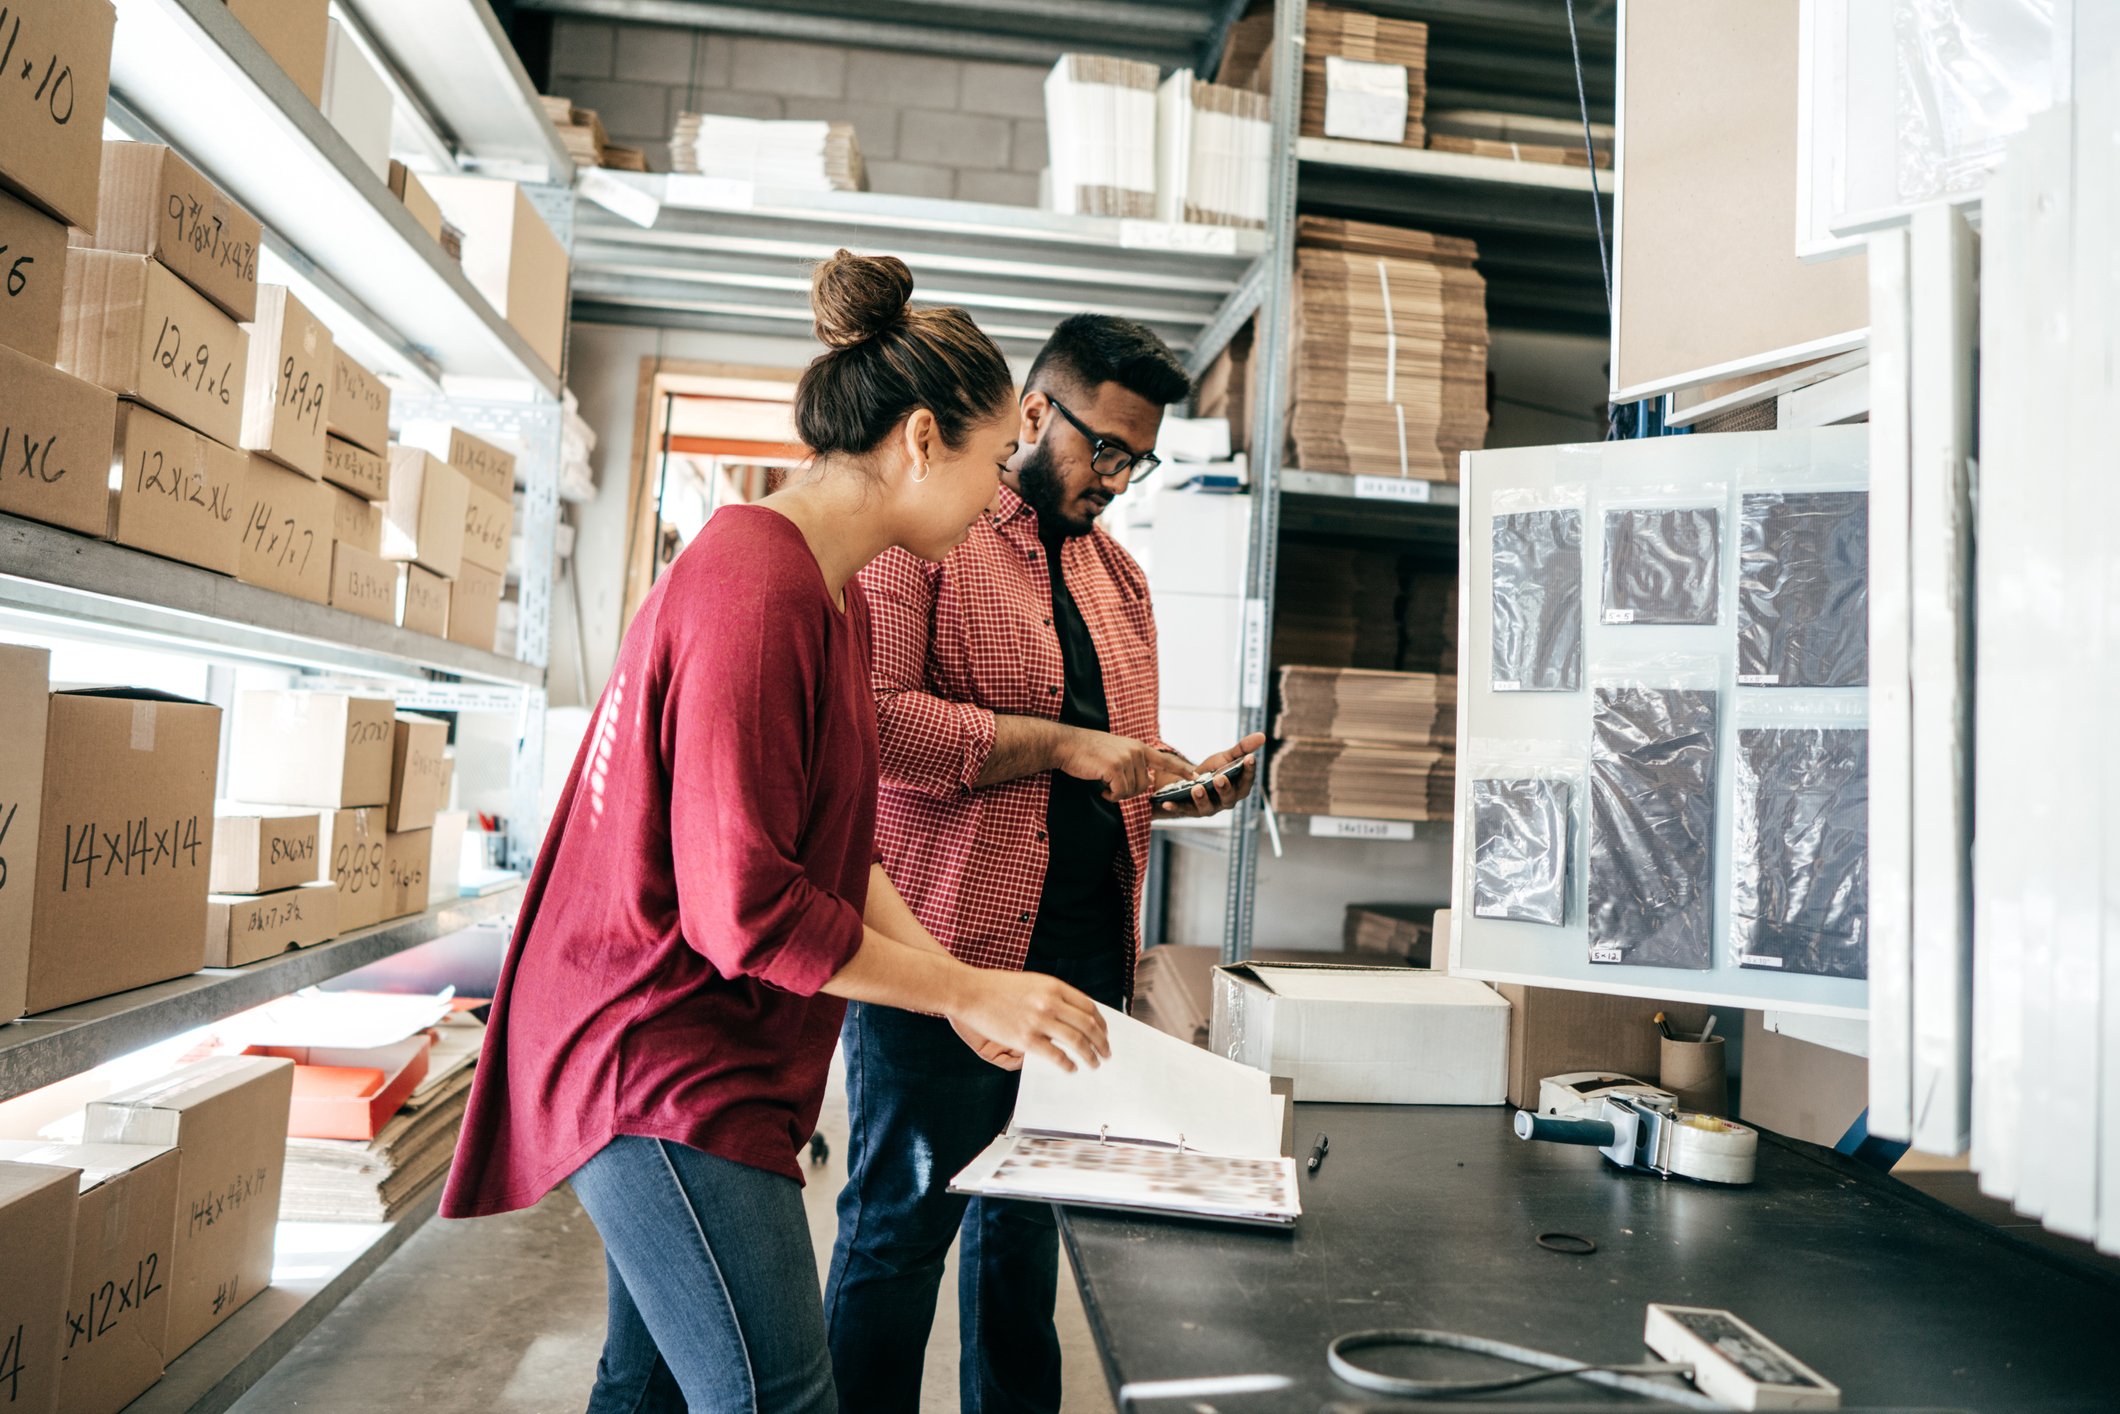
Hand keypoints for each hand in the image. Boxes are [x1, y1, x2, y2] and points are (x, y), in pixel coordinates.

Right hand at [951, 969, 1110, 1072]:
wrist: (969, 991)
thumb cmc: (997, 987)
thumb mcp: (1032, 982)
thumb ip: (1052, 995)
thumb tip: (1071, 1014)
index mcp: (1053, 986)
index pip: (1088, 1006)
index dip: (1100, 1022)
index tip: (1104, 1032)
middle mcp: (1050, 1002)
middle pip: (1088, 1025)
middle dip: (1102, 1041)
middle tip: (1106, 1051)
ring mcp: (1039, 1021)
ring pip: (1077, 1041)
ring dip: (1091, 1055)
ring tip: (1094, 1063)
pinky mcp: (1026, 1039)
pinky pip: (1056, 1056)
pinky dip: (1068, 1064)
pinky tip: (1071, 1068)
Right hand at [1058, 728, 1196, 801]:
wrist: (1068, 744)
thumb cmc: (1089, 751)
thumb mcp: (1117, 751)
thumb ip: (1133, 763)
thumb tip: (1146, 781)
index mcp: (1138, 747)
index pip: (1165, 759)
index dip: (1182, 769)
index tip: (1197, 776)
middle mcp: (1136, 752)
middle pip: (1143, 786)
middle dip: (1128, 792)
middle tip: (1111, 786)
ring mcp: (1126, 759)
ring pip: (1131, 791)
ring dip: (1117, 794)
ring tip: (1103, 783)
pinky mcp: (1114, 768)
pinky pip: (1119, 793)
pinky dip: (1109, 796)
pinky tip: (1100, 787)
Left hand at [1155, 732, 1266, 818]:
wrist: (1192, 782)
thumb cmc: (1214, 771)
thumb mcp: (1226, 758)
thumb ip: (1242, 748)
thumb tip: (1262, 735)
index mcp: (1238, 789)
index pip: (1246, 782)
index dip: (1249, 771)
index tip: (1250, 758)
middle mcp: (1225, 801)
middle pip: (1229, 798)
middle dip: (1224, 789)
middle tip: (1220, 778)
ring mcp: (1208, 808)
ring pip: (1207, 807)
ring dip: (1202, 798)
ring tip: (1197, 787)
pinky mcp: (1190, 810)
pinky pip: (1183, 810)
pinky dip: (1175, 807)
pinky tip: (1167, 802)